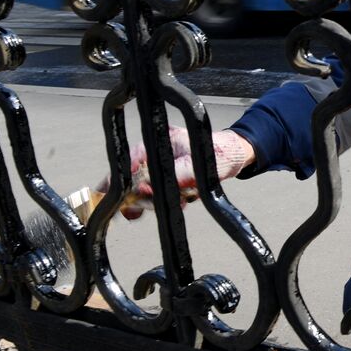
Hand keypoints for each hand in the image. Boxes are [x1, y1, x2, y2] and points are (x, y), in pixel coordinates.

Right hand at [100, 126, 253, 218]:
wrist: (234, 157)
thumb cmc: (216, 153)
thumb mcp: (195, 164)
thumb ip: (171, 176)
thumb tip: (145, 188)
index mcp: (157, 142)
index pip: (128, 161)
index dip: (120, 181)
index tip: (117, 197)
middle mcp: (155, 153)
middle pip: (133, 179)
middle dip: (142, 197)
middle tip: (150, 207)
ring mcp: (160, 166)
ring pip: (144, 190)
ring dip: (157, 200)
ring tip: (180, 200)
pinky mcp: (167, 177)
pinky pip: (156, 194)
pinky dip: (163, 202)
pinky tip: (178, 202)